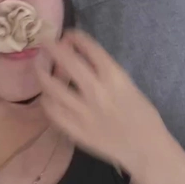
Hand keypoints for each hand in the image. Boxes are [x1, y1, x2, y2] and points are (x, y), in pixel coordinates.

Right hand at [0, 41, 48, 183]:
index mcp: (40, 116)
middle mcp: (42, 124)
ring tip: (47, 60)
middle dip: (57, 71)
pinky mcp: (24, 132)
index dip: (62, 64)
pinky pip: (39, 108)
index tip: (64, 44)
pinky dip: (38, 94)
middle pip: (58, 93)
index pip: (60, 86)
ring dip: (48, 84)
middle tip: (57, 47)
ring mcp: (33, 130)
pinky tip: (30, 82)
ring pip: (49, 102)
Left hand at [35, 30, 175, 173]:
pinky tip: (46, 96)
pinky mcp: (75, 130)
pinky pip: (52, 112)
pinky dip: (47, 101)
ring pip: (52, 87)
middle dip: (53, 48)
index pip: (89, 48)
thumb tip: (84, 60)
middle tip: (46, 43)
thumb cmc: (143, 117)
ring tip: (39, 68)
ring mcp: (83, 112)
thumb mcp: (129, 87)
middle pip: (67, 61)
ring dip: (42, 73)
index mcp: (115, 77)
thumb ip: (107, 74)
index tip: (69, 34)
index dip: (76, 37)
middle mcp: (96, 91)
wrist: (145, 149)